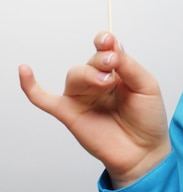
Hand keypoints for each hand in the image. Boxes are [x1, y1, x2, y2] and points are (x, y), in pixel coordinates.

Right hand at [18, 33, 170, 188]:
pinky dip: (31, 86)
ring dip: (88, 74)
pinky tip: (25, 71)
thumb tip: (113, 45)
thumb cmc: (148, 118)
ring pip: (74, 75)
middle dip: (101, 61)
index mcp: (117, 71)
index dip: (104, 41)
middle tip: (113, 64)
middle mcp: (98, 82)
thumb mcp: (146, 86)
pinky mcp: (70, 114)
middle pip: (90, 62)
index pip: (105, 49)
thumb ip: (129, 66)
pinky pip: (44, 99)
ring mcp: (83, 98)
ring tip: (106, 81)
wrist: (144, 151)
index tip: (108, 41)